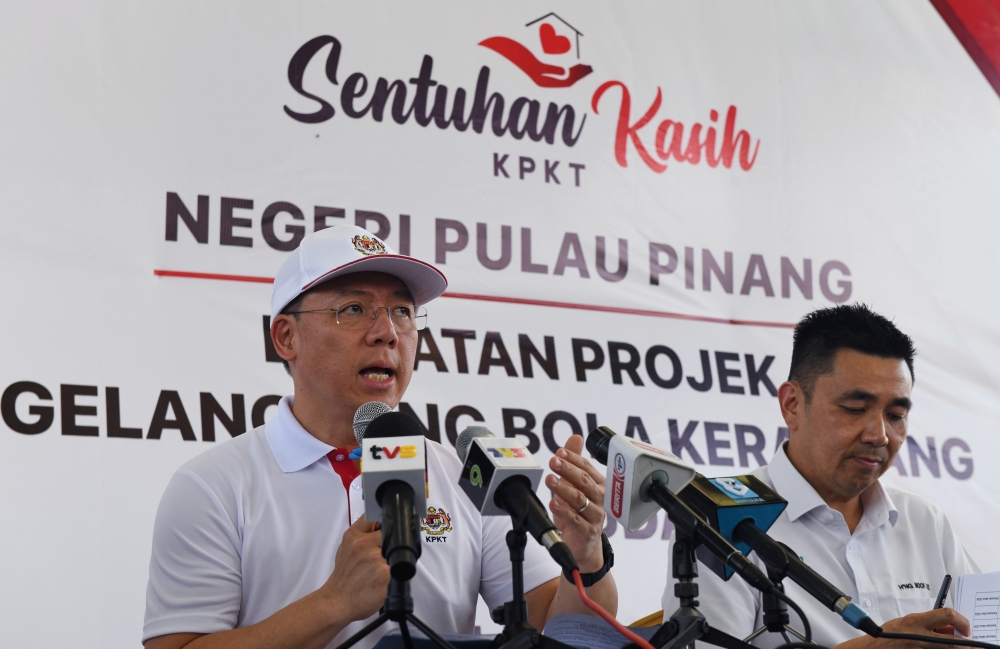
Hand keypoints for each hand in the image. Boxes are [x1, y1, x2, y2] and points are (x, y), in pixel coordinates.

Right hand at [321, 516, 389, 622]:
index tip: (387, 533)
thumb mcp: (347, 545)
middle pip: (392, 536)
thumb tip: (382, 518)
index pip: (380, 519)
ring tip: (381, 570)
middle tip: (382, 558)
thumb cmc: (344, 575)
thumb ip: (364, 529)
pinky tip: (386, 580)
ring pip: (399, 554)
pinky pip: (403, 572)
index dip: (386, 526)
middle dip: (391, 546)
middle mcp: (365, 546)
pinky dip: (399, 576)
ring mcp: (377, 561)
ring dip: (395, 562)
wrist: (337, 600)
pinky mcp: (387, 577)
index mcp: (355, 536)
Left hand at [545, 434, 605, 572]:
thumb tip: (575, 437)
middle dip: (568, 470)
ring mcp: (595, 515)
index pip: (587, 467)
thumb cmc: (579, 512)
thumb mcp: (573, 485)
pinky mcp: (588, 531)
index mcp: (598, 484)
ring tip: (550, 480)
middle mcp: (599, 498)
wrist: (584, 545)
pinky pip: (576, 520)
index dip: (573, 458)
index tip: (559, 452)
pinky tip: (554, 503)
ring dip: (564, 488)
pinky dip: (564, 511)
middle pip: (584, 481)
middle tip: (554, 462)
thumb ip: (574, 462)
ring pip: (580, 499)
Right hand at [859, 608, 970, 648]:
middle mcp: (920, 636)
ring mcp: (920, 648)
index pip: (947, 615)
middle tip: (971, 644)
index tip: (966, 629)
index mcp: (916, 621)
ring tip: (954, 646)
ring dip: (954, 648)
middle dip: (967, 645)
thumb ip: (927, 624)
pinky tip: (940, 648)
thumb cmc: (888, 634)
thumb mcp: (907, 622)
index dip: (962, 621)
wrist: (874, 648)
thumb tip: (947, 629)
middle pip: (953, 642)